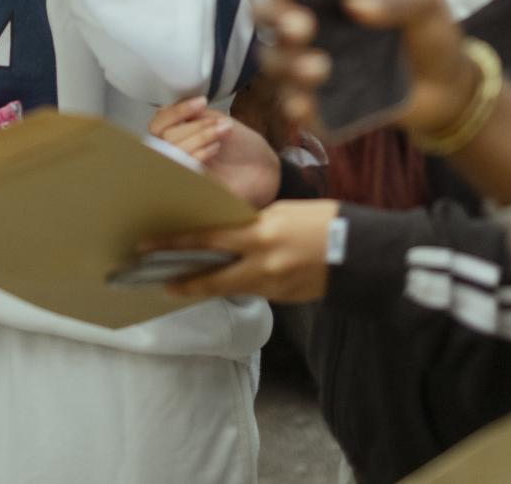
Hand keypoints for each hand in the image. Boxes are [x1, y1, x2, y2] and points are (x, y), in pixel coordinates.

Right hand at [149, 97, 280, 208]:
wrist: (265, 169)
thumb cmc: (242, 145)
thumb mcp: (216, 120)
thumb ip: (192, 115)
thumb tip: (172, 106)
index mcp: (179, 134)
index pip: (158, 123)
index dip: (176, 111)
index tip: (201, 103)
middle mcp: (175, 154)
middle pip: (162, 137)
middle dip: (192, 126)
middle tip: (217, 124)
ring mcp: (182, 172)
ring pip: (171, 151)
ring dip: (198, 136)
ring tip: (222, 133)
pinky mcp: (192, 188)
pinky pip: (183, 170)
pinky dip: (198, 154)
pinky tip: (215, 148)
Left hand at [154, 199, 339, 302]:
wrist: (360, 252)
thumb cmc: (322, 220)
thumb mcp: (282, 212)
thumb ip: (253, 223)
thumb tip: (231, 234)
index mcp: (260, 234)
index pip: (208, 239)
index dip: (177, 243)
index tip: (150, 246)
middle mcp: (262, 264)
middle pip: (213, 278)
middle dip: (185, 280)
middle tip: (160, 282)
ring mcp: (273, 286)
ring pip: (231, 288)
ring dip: (209, 285)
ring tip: (186, 284)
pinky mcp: (284, 298)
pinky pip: (253, 290)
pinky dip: (238, 285)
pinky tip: (228, 281)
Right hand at [255, 0, 478, 138]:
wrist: (450, 84)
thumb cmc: (427, 31)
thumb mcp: (422, 1)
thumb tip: (355, 3)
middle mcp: (311, 34)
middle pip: (269, 28)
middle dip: (275, 26)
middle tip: (302, 28)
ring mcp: (315, 73)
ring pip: (277, 68)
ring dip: (287, 67)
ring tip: (319, 69)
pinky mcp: (326, 109)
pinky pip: (299, 111)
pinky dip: (297, 109)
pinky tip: (304, 107)